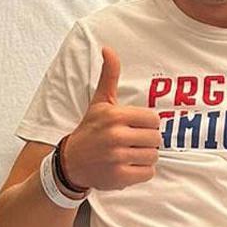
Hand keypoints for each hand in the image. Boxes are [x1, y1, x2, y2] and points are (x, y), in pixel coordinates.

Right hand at [61, 47, 161, 190]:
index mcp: (115, 116)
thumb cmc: (91, 129)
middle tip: (132, 141)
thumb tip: (108, 49)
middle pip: (156, 139)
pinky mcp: (119, 177)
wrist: (71, 163)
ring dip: (145, 157)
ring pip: (153, 156)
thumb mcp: (100, 102)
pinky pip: (148, 173)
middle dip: (147, 141)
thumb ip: (109, 75)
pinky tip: (128, 166)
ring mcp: (117, 158)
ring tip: (129, 154)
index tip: (134, 127)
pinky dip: (141, 172)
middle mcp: (116, 136)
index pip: (154, 119)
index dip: (147, 124)